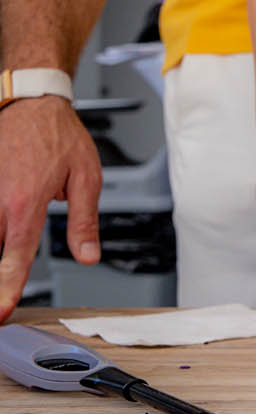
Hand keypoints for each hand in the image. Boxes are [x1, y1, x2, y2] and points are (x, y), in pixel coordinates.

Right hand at [0, 98, 103, 319]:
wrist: (32, 103)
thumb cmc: (60, 136)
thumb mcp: (87, 178)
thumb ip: (84, 222)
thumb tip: (88, 256)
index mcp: (26, 203)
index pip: (16, 257)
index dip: (8, 287)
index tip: (1, 310)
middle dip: (3, 267)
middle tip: (7, 293)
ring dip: (4, 236)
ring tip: (21, 229)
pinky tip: (14, 210)